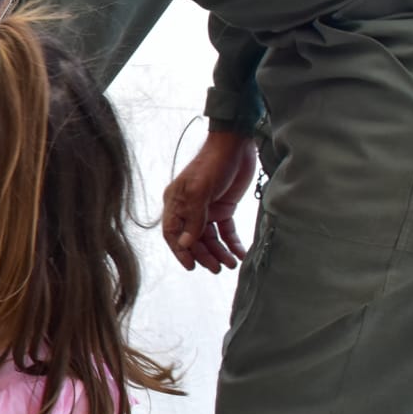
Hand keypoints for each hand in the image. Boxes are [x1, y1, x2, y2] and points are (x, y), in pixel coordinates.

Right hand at [162, 130, 258, 272]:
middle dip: (204, 255)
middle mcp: (189, 208)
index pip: (173, 233)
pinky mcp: (224, 207)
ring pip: (209, 238)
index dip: (181, 251)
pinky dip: (232, 243)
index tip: (192, 266)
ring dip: (219, 252)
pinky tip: (239, 253)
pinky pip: (225, 230)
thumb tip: (185, 244)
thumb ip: (193, 218)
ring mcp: (206, 209)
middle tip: (217, 268)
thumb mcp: (200, 190)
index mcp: (176, 203)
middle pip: (193, 239)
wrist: (236, 145)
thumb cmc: (213, 163)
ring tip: (231, 264)